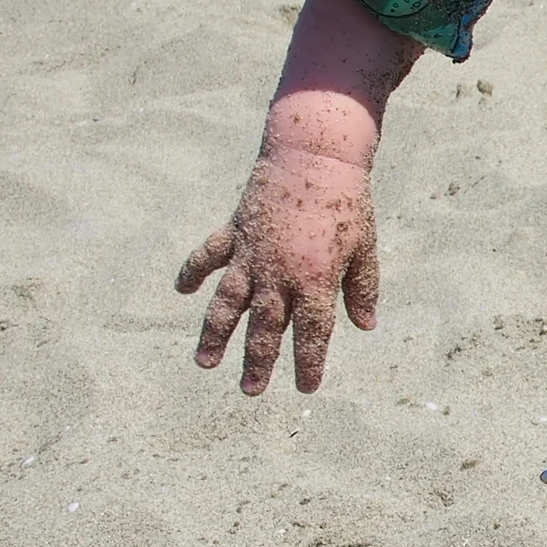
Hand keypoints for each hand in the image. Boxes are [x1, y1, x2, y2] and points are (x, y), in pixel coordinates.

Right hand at [179, 143, 380, 394]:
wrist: (316, 155)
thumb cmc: (348, 203)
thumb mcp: (365, 249)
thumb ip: (361, 289)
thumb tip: (365, 326)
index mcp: (314, 281)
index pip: (311, 334)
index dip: (308, 363)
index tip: (306, 387)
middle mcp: (278, 274)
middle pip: (265, 328)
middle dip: (257, 363)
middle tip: (250, 391)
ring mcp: (252, 254)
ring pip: (227, 303)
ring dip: (215, 334)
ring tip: (204, 363)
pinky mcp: (235, 231)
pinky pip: (208, 255)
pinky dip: (193, 271)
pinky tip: (182, 290)